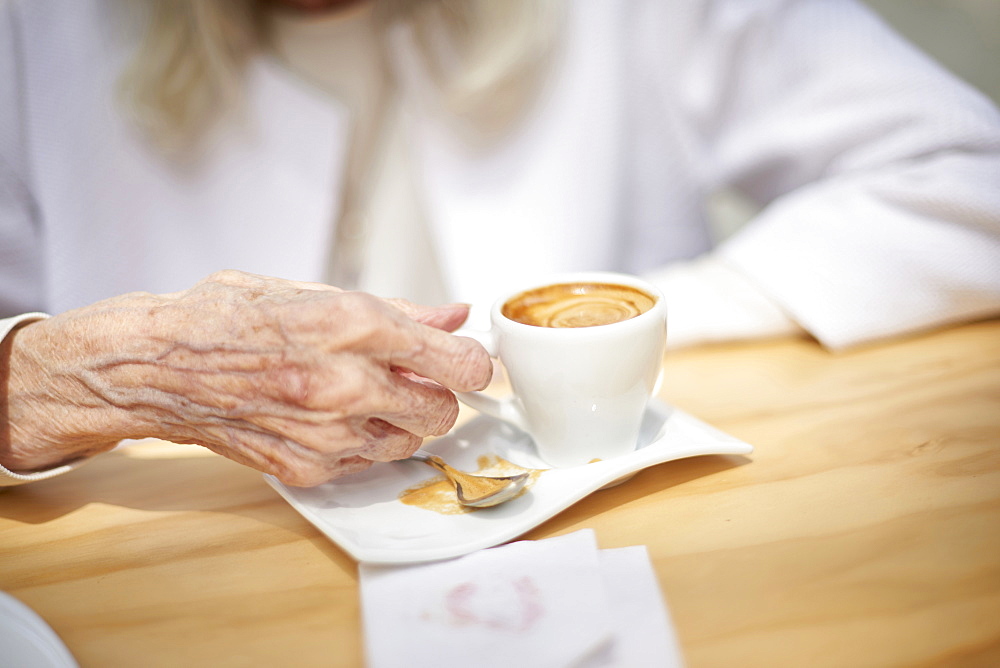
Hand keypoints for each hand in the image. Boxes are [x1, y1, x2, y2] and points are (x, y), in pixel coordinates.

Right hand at [1, 271, 491, 484]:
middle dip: (438, 394)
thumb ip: (396, 309)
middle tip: (414, 377)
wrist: (157, 367)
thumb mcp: (312, 290)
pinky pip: (370, 462)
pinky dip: (366, 442)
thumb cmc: (228, 318)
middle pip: (444, 410)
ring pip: (412, 441)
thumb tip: (454, 313)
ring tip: (365, 394)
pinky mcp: (307, 468)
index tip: (467, 360)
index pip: (456, 361)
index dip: (473, 362)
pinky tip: (332, 416)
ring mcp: (326, 433)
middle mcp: (344, 383)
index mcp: (351, 324)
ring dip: (404, 420)